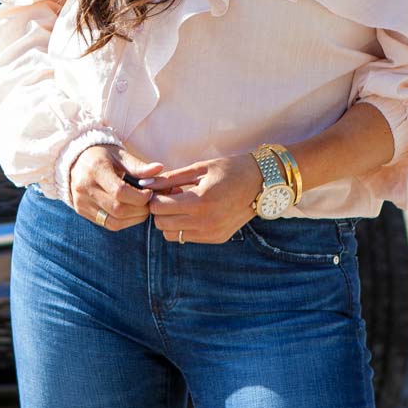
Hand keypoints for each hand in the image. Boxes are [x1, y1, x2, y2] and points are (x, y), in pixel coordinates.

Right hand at [66, 140, 166, 231]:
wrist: (75, 160)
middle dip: (140, 210)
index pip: (120, 191)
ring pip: (113, 221)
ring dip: (133, 218)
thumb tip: (158, 169)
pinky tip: (130, 212)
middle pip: (118, 209)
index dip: (140, 197)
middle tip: (149, 203)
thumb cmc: (102, 155)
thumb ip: (138, 166)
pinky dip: (123, 221)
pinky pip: (107, 224)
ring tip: (141, 208)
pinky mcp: (82, 210)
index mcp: (96, 169)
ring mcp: (81, 201)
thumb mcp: (120, 155)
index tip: (150, 193)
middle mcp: (85, 187)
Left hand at [137, 153, 265, 243]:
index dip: (155, 196)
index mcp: (199, 201)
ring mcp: (211, 233)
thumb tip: (145, 183)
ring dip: (171, 220)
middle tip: (172, 195)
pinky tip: (195, 212)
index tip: (165, 187)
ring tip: (183, 204)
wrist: (262, 184)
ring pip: (172, 235)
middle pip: (161, 223)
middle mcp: (205, 222)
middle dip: (160, 209)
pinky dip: (184, 226)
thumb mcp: (199, 168)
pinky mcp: (216, 239)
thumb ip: (170, 178)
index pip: (158, 207)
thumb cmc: (230, 170)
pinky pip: (188, 238)